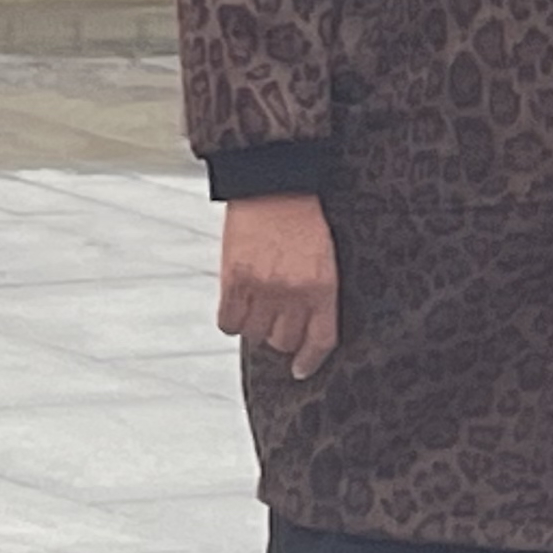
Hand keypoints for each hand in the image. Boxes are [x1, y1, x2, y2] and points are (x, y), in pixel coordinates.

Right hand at [217, 192, 341, 380]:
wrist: (273, 182)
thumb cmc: (302, 216)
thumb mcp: (324, 256)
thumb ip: (317, 292)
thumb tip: (301, 328)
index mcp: (323, 286)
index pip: (320, 340)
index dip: (310, 360)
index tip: (301, 369)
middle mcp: (293, 292)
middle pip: (284, 341)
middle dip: (280, 336)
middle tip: (275, 321)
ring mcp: (262, 287)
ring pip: (254, 334)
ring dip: (255, 327)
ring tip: (256, 308)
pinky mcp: (234, 279)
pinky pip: (228, 322)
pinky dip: (230, 321)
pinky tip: (236, 307)